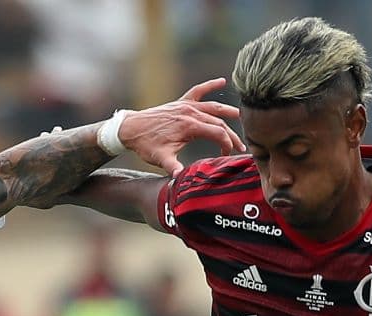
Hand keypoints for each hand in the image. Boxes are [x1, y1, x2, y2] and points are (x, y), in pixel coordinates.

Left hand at [118, 79, 242, 175]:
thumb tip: (180, 178)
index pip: (218, 134)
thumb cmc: (146, 145)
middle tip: (240, 147)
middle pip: (218, 122)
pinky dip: (210, 86)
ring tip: (240, 117)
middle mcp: (190, 113)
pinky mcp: (181, 102)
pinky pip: (198, 91)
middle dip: (231, 135)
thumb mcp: (160, 159)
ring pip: (213, 107)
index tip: (228, 156)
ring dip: (227, 112)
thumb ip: (173, 167)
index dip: (227, 145)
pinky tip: (222, 81)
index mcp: (189, 126)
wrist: (131, 128)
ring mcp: (186, 105)